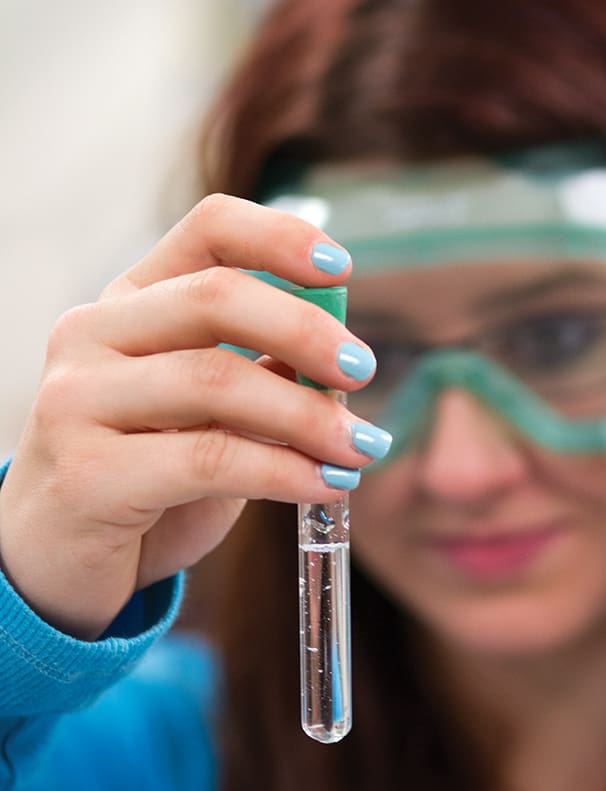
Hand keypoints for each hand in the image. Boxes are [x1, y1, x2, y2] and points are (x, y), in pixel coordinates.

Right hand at [0, 195, 375, 638]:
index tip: (341, 270)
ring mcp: (78, 400)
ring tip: (359, 448)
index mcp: (129, 302)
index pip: (208, 230)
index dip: (281, 237)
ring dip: (307, 416)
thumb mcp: (205, 415)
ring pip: (216, 381)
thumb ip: (259, 374)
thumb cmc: (143, 478)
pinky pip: (208, 460)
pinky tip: (323, 485)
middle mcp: (92, 334)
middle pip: (215, 297)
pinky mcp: (86, 473)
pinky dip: (283, 471)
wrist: (55, 560)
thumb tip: (341, 354)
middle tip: (363, 371)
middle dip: (306, 332)